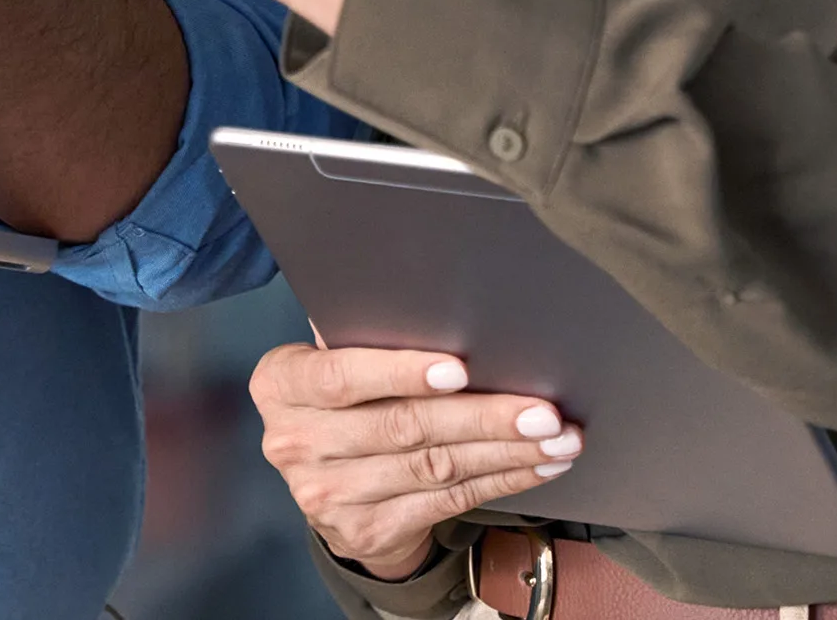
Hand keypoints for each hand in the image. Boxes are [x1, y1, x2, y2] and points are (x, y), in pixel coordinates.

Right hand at [250, 343, 583, 580]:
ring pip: (434, 467)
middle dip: (481, 417)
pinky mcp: (367, 531)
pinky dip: (500, 481)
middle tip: (540, 409)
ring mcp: (329, 495)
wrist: (327, 484)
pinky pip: (447, 502)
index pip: (340, 376)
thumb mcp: (330, 361)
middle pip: (402, 427)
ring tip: (555, 437)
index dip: (399, 372)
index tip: (458, 368)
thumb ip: (360, 336)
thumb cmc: (341, 396)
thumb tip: (430, 305)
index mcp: (281, 385)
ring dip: (504, 452)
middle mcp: (295, 442)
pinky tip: (535, 465)